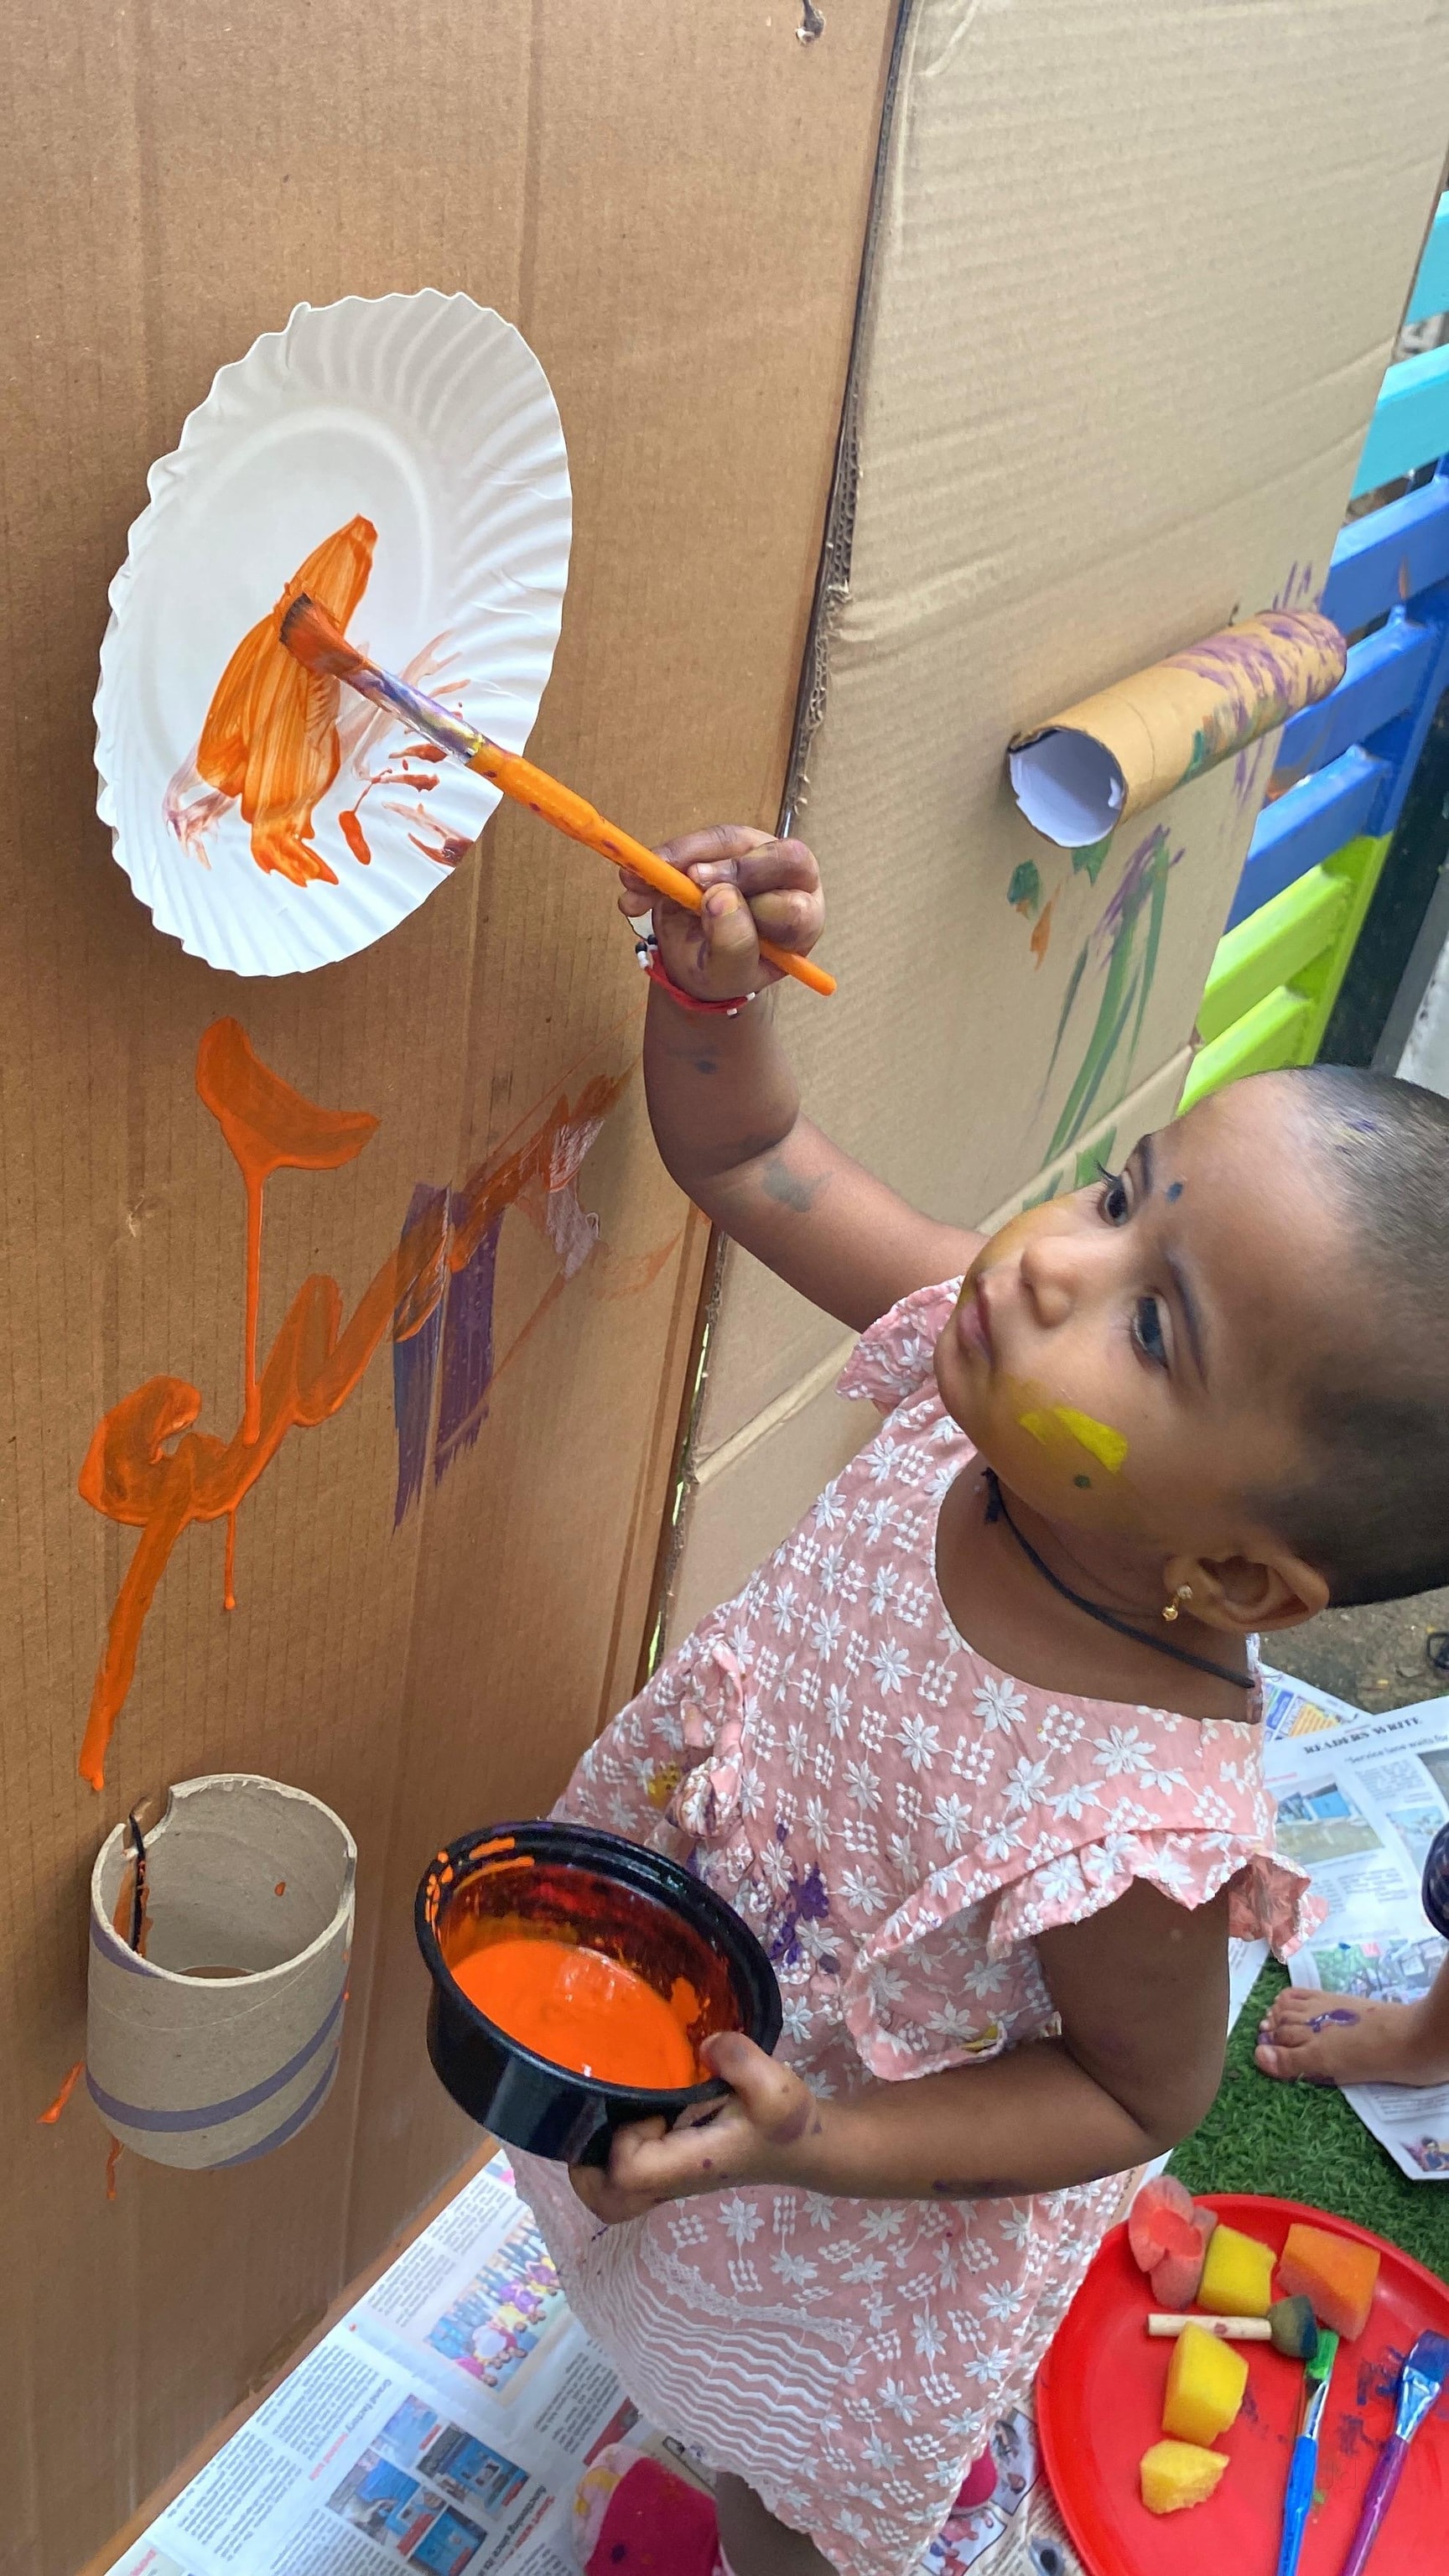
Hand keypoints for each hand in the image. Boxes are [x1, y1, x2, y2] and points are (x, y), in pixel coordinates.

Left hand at [568, 2032, 830, 2224]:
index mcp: (689, 2167)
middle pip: (605, 2199)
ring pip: (608, 2190)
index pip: (628, 2171)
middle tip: (600, 2117)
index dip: (625, 2138)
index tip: (652, 2105)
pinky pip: (622, 2170)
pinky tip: (627, 2105)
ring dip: (595, 2153)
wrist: (803, 2145)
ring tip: (608, 2108)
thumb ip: (746, 2062)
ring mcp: (666, 2177)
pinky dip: (610, 2146)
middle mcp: (670, 2180)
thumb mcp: (778, 2088)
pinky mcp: (667, 2164)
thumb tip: (707, 2045)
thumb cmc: (788, 2123)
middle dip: (588, 2164)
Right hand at [620, 825, 823, 1003]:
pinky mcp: (728, 845)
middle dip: (732, 867)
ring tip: (639, 882)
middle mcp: (793, 884)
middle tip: (688, 877)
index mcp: (803, 924)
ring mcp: (761, 857)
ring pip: (732, 841)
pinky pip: (698, 841)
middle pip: (782, 857)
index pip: (793, 906)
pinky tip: (635, 882)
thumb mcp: (727, 974)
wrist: (699, 961)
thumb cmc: (724, 972)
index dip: (759, 910)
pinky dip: (662, 859)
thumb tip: (718, 897)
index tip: (711, 902)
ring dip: (680, 858)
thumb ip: (732, 944)